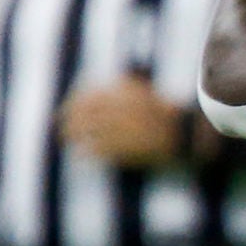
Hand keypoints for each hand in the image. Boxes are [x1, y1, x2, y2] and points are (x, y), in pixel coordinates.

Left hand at [59, 76, 186, 167]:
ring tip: (65, 140)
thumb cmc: (166, 116)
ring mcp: (120, 129)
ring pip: (86, 131)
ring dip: (72, 135)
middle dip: (68, 119)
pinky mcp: (123, 149)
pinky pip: (96, 150)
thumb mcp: (144, 94)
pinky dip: (84, 153)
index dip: (73, 102)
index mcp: (123, 93)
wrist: (184, 137)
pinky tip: (78, 156)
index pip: (88, 95)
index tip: (66, 108)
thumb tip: (98, 90)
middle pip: (83, 113)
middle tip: (60, 126)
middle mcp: (118, 108)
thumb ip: (123, 89)